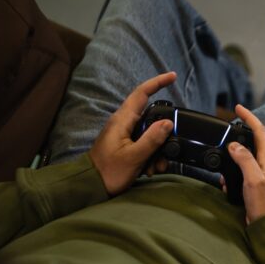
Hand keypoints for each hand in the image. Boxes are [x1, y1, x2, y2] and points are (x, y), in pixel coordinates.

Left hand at [88, 72, 175, 195]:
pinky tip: (150, 168)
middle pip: (152, 116)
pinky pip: (146, 143)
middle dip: (164, 133)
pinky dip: (152, 155)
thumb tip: (168, 124)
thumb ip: (152, 139)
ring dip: (159, 149)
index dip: (158, 82)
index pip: (142, 93)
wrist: (91, 186)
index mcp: (122, 120)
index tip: (173, 77)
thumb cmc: (108, 172)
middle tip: (169, 151)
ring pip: (151, 133)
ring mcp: (125, 133)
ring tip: (156, 166)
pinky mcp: (126, 144)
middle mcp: (123, 123)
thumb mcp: (134, 157)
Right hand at [225, 104, 264, 222]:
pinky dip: (232, 174)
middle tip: (225, 132)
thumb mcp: (254, 180)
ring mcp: (262, 176)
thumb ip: (245, 160)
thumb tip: (234, 145)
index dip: (249, 117)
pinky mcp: (256, 188)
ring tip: (221, 162)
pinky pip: (242, 174)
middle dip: (239, 135)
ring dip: (232, 157)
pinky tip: (225, 182)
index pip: (260, 131)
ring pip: (246, 158)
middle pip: (253, 142)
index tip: (238, 108)